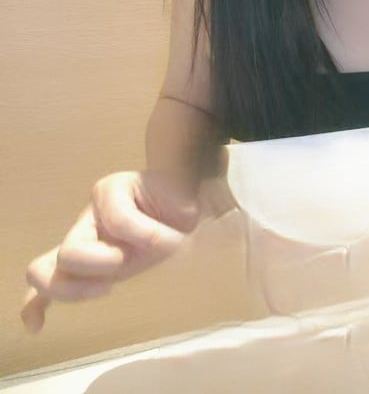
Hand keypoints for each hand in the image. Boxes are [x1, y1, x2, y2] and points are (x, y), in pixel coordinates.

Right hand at [21, 170, 200, 334]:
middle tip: (129, 263)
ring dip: (73, 290)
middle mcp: (89, 217)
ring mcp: (81, 242)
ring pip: (47, 270)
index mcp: (111, 192)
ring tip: (106, 289)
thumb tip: (167, 244)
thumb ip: (176, 214)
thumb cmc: (178, 200)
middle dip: (102, 265)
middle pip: (71, 252)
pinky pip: (46, 285)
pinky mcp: (82, 268)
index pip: (119, 221)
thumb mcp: (183, 200)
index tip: (177, 240)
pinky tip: (38, 326)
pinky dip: (36, 305)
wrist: (177, 202)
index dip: (148, 236)